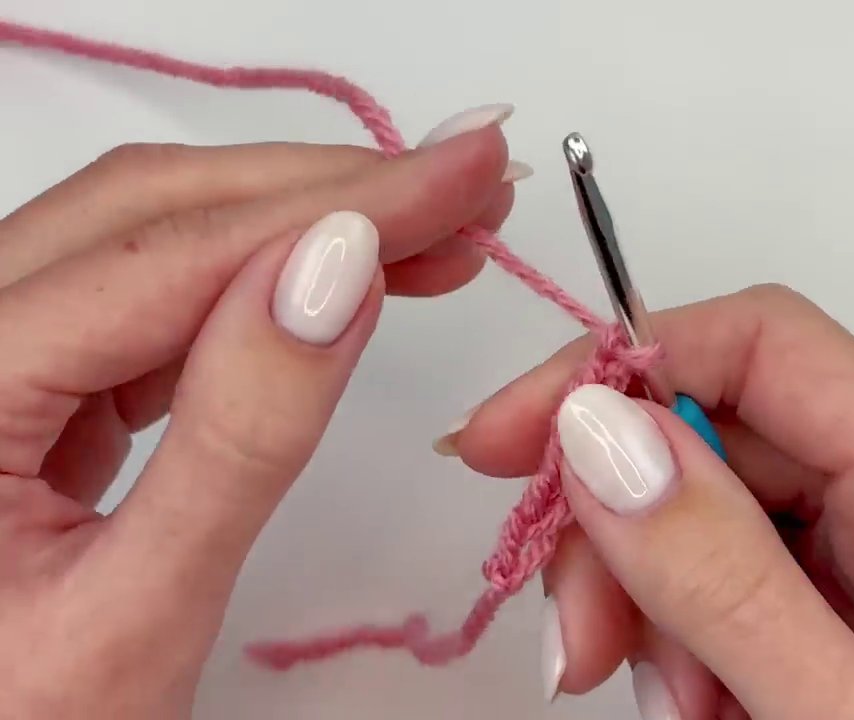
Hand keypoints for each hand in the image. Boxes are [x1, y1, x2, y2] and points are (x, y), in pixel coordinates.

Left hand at [0, 106, 520, 717]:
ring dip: (301, 229)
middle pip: (151, 212)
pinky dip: (257, 291)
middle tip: (469, 188)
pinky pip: (146, 308)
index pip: (171, 253)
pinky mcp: (27, 392)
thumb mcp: (139, 613)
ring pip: (153, 244)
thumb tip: (344, 266)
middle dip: (328, 191)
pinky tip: (336, 294)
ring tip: (433, 237)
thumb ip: (241, 435)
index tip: (467, 173)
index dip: (338, 202)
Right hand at [449, 285, 853, 718]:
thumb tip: (601, 436)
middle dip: (624, 528)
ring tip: (684, 715)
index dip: (622, 365)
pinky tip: (710, 717)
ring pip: (716, 526)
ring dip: (656, 610)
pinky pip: (743, 598)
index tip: (506, 443)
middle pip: (725, 441)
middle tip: (580, 644)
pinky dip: (694, 655)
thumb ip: (730, 585)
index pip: (767, 347)